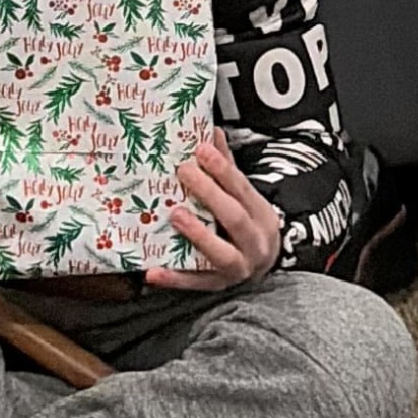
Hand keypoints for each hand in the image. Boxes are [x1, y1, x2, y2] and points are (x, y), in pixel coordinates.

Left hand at [147, 130, 282, 292]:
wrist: (263, 265)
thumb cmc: (247, 224)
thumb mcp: (244, 196)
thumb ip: (227, 168)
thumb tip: (212, 132)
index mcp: (260, 215)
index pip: (242, 188)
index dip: (222, 169)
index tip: (201, 149)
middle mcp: (254, 243)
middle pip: (234, 218)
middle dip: (209, 194)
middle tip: (183, 171)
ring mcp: (238, 268)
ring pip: (222, 254)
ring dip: (198, 234)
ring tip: (175, 215)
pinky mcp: (217, 286)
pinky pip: (196, 283)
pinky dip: (174, 278)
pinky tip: (153, 271)